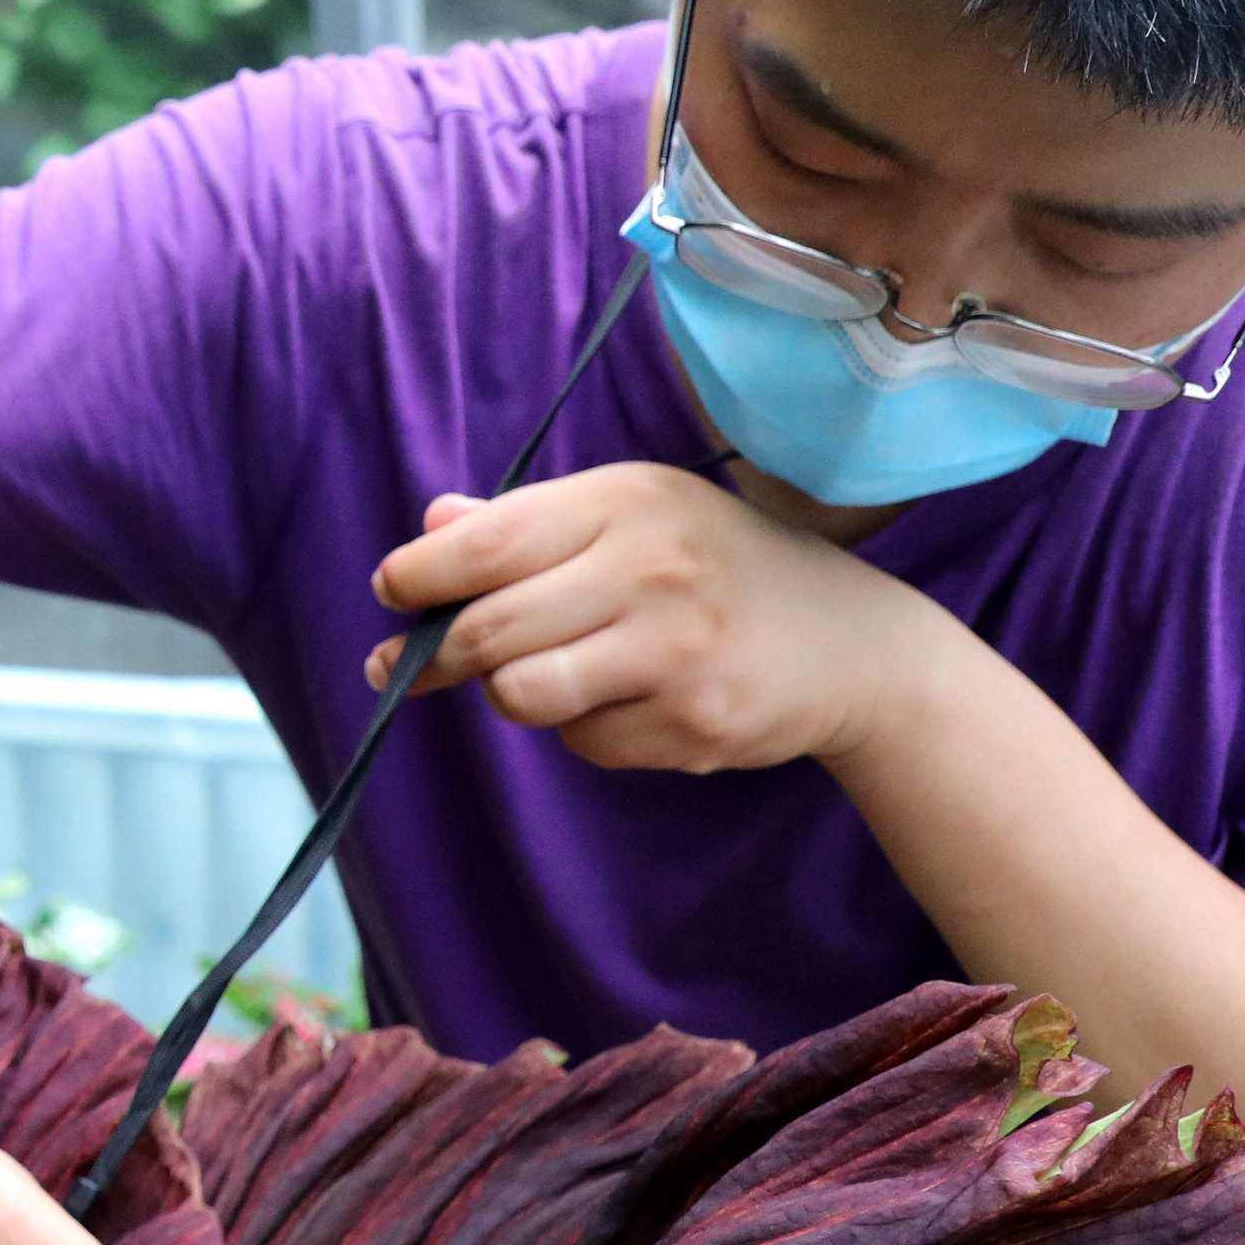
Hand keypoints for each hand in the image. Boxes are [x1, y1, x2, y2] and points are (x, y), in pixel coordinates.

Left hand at [360, 462, 945, 773]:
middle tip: (408, 666)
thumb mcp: (637, 517)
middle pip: (488, 630)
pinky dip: (587, 731)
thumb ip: (530, 523)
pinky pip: (585, 742)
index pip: (486, 544)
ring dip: (512, 696)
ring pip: (522, 695)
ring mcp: (678, 649)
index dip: (417, 576)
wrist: (854, 643)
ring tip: (543, 678)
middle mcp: (653, 567)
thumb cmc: (719, 568)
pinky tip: (636, 701)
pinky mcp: (696, 721)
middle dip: (436, 656)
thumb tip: (433, 527)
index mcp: (627, 501)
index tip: (390, 593)